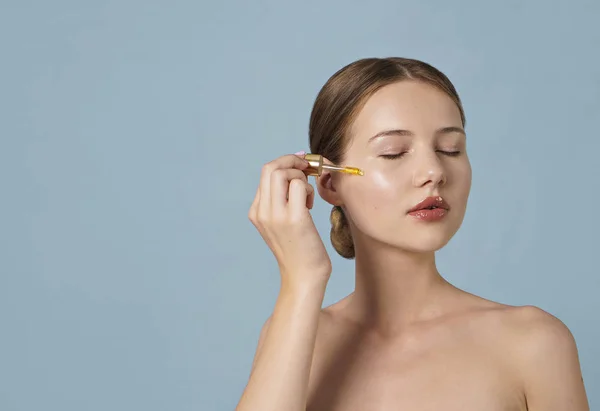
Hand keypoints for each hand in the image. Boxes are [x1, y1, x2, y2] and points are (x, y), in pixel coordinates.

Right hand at [248, 153, 331, 288]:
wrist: (303, 278)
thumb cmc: (299, 250)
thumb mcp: (281, 223)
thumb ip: (282, 199)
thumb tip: (295, 167)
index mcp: (256, 212)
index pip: (265, 173)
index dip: (285, 163)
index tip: (301, 165)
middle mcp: (262, 212)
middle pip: (270, 168)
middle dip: (292, 161)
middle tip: (307, 168)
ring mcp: (276, 215)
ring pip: (283, 173)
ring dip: (301, 176)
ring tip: (307, 195)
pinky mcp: (295, 219)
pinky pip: (299, 185)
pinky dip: (309, 188)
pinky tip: (312, 205)